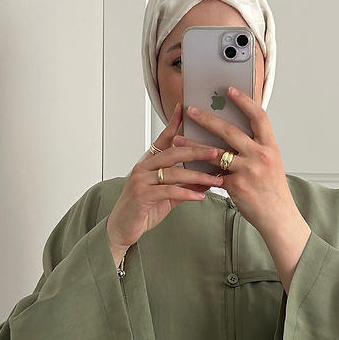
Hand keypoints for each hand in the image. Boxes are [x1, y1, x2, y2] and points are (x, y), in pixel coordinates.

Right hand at [105, 100, 225, 255]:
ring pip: (173, 172)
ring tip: (215, 179)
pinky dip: (186, 193)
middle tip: (217, 151)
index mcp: (148, 163)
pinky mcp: (142, 196)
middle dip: (197, 150)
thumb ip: (184, 185)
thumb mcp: (167, 196)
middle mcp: (143, 168)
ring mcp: (141, 181)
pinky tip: (200, 196)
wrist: (121, 229)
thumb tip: (206, 179)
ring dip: (198, 175)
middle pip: (173, 152)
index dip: (174, 124)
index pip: (163, 139)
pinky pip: (169, 191)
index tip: (184, 110)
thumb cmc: (142, 210)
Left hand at [175, 88, 297, 236]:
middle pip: (230, 131)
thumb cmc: (272, 189)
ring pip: (215, 153)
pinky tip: (187, 166)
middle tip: (191, 111)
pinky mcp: (236, 185)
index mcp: (270, 146)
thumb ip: (255, 147)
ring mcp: (248, 170)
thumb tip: (231, 134)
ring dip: (193, 145)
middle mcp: (260, 155)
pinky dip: (200, 170)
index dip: (244, 101)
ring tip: (178, 140)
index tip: (230, 91)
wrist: (278, 216)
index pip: (259, 116)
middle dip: (207, 120)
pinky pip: (213, 174)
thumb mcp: (270, 163)